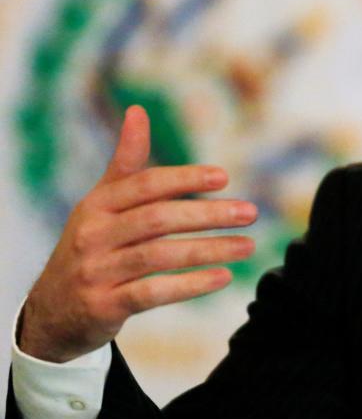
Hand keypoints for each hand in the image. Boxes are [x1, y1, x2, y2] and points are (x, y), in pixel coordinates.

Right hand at [18, 105, 256, 362]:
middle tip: (250, 212)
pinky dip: (191, 285)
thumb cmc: (91, 245)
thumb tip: (137, 110)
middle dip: (208, 214)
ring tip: (248, 246)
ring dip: (210, 250)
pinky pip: (153, 293)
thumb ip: (126, 161)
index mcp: (97, 205)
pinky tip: (223, 277)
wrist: (53, 309)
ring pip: (160, 256)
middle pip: (158, 219)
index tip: (224, 177)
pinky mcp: (104, 305)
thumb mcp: (101, 202)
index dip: (184, 179)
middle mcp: (93, 235)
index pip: (145, 184)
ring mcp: (97, 272)